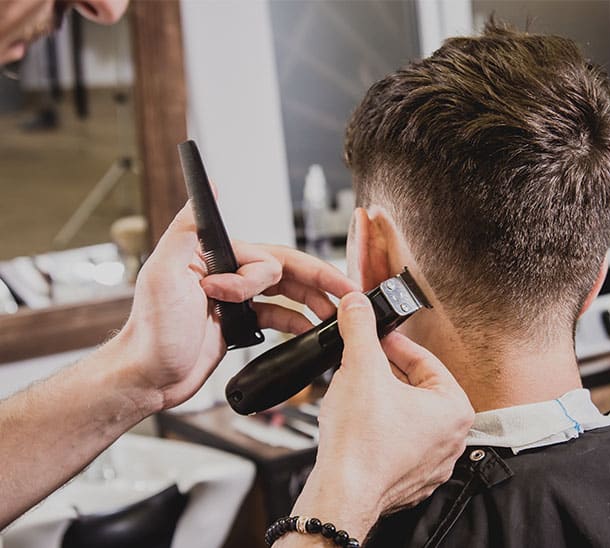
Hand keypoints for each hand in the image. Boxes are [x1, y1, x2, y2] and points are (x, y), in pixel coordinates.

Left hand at [115, 202, 356, 410]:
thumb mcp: (163, 273)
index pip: (266, 259)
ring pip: (285, 291)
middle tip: (349, 293)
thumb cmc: (151, 330)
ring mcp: (234, 299)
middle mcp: (227, 273)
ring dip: (313, 301)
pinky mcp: (238, 322)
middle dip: (319, 281)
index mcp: (214, 256)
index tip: (332, 283)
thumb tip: (206, 187)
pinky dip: (296, 321)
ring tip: (336, 315)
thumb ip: (187, 229)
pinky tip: (310, 330)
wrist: (146, 376)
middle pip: (285, 270)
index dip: (287, 276)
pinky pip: (276, 314)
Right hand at [286, 293, 473, 542]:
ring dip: (381, 398)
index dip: (395, 343)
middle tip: (362, 359)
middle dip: (386, 371)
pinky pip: (396, 442)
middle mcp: (451, 439)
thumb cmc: (361, 444)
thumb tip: (357, 305)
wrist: (341, 495)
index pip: (426, 360)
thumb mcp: (360, 368)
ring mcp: (431, 463)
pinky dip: (378, 428)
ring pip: (406, 415)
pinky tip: (356, 421)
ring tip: (355, 389)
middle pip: (416, 387)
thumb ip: (361, 328)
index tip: (376, 336)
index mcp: (454, 409)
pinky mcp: (408, 480)